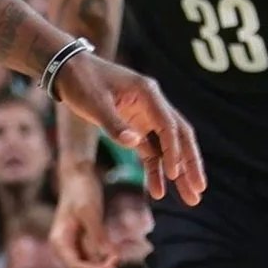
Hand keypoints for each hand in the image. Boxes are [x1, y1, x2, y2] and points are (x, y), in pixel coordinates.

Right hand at [50, 165, 115, 267]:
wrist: (78, 176)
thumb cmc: (81, 190)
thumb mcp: (90, 212)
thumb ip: (98, 236)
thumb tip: (110, 258)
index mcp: (59, 242)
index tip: (114, 264)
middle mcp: (63, 249)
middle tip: (117, 260)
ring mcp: (72, 247)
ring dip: (101, 267)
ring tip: (117, 255)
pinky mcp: (81, 243)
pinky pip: (92, 260)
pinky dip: (103, 260)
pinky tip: (114, 253)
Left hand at [54, 55, 205, 205]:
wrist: (69, 69)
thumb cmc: (82, 82)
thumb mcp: (94, 103)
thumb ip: (114, 124)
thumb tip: (135, 144)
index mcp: (147, 93)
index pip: (168, 125)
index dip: (173, 151)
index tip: (173, 175)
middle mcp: (153, 103)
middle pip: (179, 136)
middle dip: (190, 164)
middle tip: (199, 190)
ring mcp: (146, 115)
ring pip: (169, 146)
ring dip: (178, 171)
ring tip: (191, 198)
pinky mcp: (136, 125)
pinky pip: (151, 150)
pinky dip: (156, 169)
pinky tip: (158, 191)